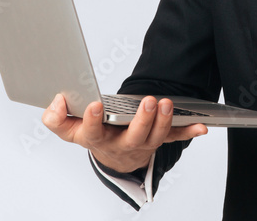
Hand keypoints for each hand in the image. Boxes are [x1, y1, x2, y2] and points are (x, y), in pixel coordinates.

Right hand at [42, 93, 207, 173]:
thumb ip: (56, 117)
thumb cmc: (92, 134)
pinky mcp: (157, 140)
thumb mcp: (69, 128)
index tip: (95, 105)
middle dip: (142, 120)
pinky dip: (188, 131)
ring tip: (166, 103)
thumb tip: (57, 101)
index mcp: (96, 139)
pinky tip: (201, 127)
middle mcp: (121, 144)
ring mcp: (141, 143)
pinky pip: (174, 136)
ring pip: (155, 136)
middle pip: (133, 137)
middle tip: (149, 102)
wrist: (111, 156)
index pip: (92, 132)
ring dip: (164, 121)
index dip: (92, 120)